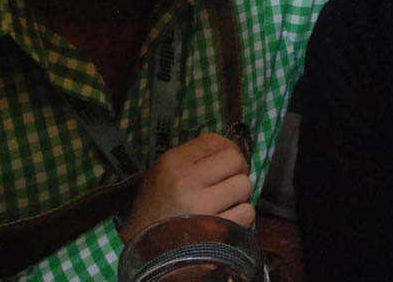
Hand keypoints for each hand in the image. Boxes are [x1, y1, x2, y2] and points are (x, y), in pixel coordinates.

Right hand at [120, 132, 253, 241]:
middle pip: (235, 160)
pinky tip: (228, 220)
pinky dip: (242, 216)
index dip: (226, 149)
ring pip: (245, 185)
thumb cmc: (156, 208)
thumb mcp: (164, 173)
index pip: (214, 141)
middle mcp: (188, 182)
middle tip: (227, 183)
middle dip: (236, 171)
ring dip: (240, 195)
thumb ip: (193, 157)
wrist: (146, 250)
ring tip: (226, 203)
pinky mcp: (216, 231)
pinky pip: (247, 213)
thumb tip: (231, 147)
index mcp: (173, 164)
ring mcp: (203, 208)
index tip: (224, 163)